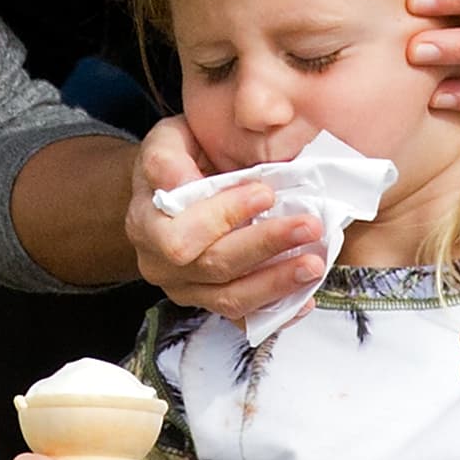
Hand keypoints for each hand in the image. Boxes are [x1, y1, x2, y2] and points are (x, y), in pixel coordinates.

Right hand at [126, 115, 324, 320]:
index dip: (224, 217)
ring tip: (314, 263)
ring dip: (277, 283)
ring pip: (231, 299)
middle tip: (308, 225)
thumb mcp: (164, 142)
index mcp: (144, 224)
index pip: (180, 236)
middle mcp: (160, 265)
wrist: (172, 187)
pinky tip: (305, 297)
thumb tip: (181, 182)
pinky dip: (278, 311)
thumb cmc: (176, 158)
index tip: (265, 193)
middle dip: (265, 246)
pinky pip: (244, 318)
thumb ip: (167, 159)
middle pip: (214, 267)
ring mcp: (186, 289)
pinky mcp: (210, 302)